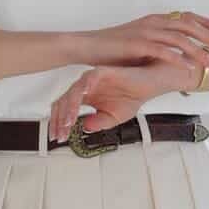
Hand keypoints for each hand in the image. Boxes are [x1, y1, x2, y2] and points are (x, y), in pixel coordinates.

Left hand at [48, 58, 208, 143]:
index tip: (57, 137)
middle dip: (60, 119)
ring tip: (70, 122)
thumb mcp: (113, 118)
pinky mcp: (103, 71)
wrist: (151, 84)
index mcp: (85, 97)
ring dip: (70, 108)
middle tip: (62, 133)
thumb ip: (98, 123)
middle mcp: (86, 87)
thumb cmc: (133, 97)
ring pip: (73, 92)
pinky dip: (84, 87)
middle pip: (63, 101)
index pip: (64, 109)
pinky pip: (89, 78)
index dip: (58, 123)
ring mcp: (92, 78)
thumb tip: (85, 128)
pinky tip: (82, 96)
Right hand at [78, 11, 208, 73]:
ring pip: (180, 39)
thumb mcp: (139, 42)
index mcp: (156, 20)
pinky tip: (190, 68)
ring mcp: (146, 32)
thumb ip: (158, 44)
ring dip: (199, 50)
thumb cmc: (112, 48)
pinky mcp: (137, 44)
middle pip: (189, 26)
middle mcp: (154, 22)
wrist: (86, 46)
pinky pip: (163, 51)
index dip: (207, 23)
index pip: (187, 17)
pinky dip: (178, 59)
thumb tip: (175, 54)